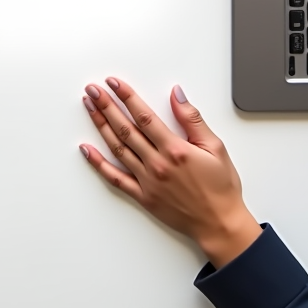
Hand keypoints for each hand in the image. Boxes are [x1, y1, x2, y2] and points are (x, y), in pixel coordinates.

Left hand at [80, 78, 261, 267]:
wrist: (219, 224)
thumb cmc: (221, 188)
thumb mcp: (215, 147)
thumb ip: (192, 119)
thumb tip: (176, 95)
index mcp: (175, 149)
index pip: (144, 116)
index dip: (127, 97)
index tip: (114, 83)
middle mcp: (157, 164)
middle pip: (126, 128)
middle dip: (107, 106)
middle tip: (93, 90)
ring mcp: (147, 181)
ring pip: (118, 148)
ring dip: (101, 126)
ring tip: (90, 108)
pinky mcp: (143, 196)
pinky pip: (115, 178)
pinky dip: (98, 163)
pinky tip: (86, 150)